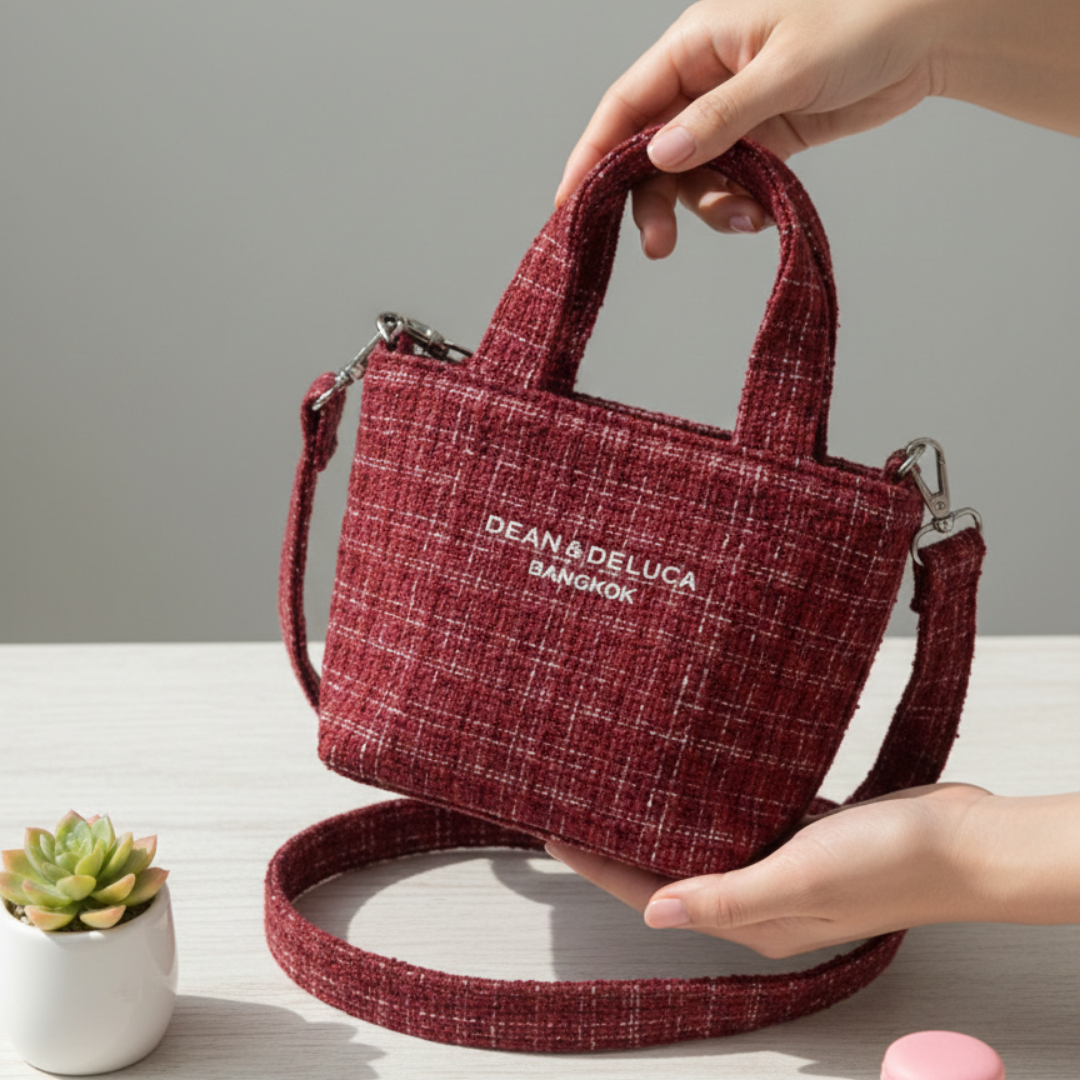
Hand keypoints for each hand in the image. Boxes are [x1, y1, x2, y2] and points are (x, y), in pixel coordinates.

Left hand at [548, 783, 997, 958]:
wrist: (966, 842)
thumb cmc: (891, 864)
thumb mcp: (799, 878)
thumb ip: (726, 896)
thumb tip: (652, 912)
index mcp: (751, 918)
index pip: (652, 892)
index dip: (599, 864)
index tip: (554, 831)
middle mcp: (759, 898)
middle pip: (670, 870)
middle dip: (621, 841)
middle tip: (578, 801)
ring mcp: (782, 867)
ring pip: (703, 844)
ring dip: (662, 820)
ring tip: (620, 785)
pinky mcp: (803, 837)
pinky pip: (743, 821)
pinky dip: (712, 804)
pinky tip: (693, 778)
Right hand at [555, 0, 1079, 258]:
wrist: (930, 32)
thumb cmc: (862, 20)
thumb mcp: (784, 70)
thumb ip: (721, 118)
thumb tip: (660, 156)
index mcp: (696, 45)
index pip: (625, 104)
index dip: (591, 154)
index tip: (569, 204)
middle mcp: (705, 80)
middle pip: (651, 150)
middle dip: (651, 199)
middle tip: (657, 246)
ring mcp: (733, 113)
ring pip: (691, 175)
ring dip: (706, 207)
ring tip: (742, 220)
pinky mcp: (764, 139)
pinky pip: (731, 182)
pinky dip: (738, 204)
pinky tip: (760, 213)